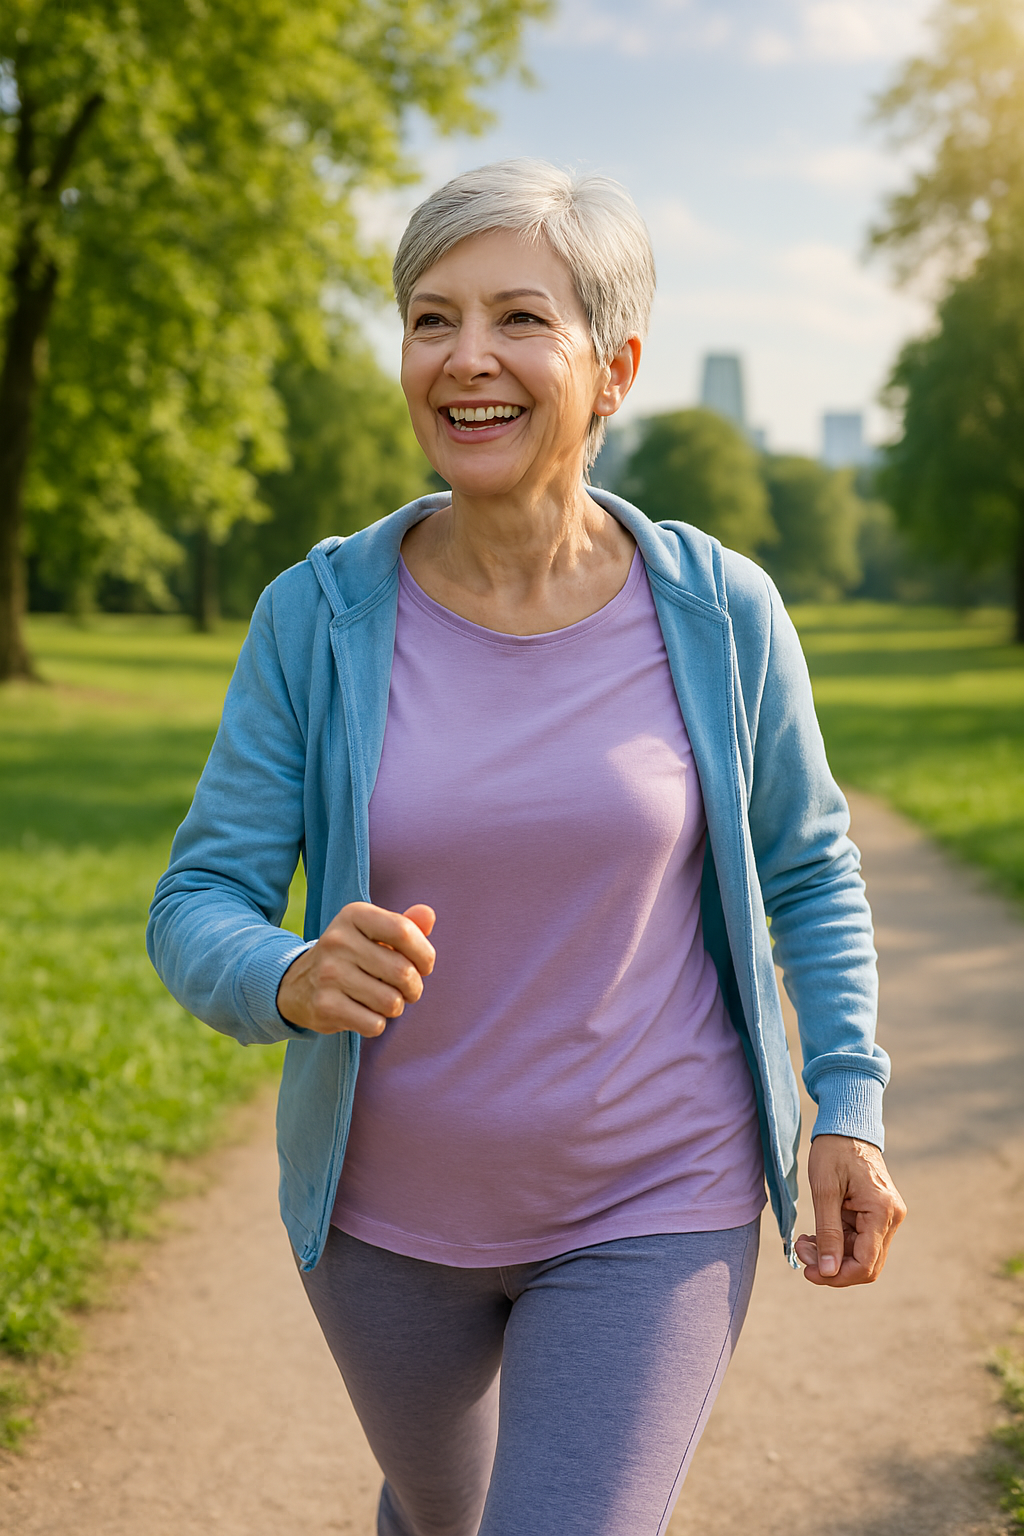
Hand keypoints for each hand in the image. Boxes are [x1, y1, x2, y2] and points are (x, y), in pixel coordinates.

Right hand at [277, 902, 435, 1037]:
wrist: (298, 985)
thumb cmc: (353, 956)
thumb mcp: (374, 934)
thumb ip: (406, 925)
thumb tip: (428, 915)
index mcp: (354, 915)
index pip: (404, 932)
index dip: (424, 955)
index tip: (423, 966)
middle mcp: (338, 940)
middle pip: (403, 971)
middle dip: (414, 988)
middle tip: (406, 990)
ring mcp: (328, 973)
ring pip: (391, 1002)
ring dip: (396, 1007)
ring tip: (384, 1000)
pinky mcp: (324, 1005)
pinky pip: (374, 1024)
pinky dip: (377, 1024)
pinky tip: (364, 1014)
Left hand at [794, 1134, 905, 1287]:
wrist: (847, 1125)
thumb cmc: (833, 1150)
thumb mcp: (824, 1191)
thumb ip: (828, 1233)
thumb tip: (828, 1271)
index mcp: (881, 1211)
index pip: (866, 1264)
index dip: (838, 1276)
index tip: (808, 1272)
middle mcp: (891, 1217)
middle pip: (866, 1264)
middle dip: (832, 1267)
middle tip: (801, 1252)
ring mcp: (886, 1216)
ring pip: (861, 1255)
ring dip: (831, 1255)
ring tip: (803, 1242)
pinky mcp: (877, 1214)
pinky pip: (859, 1241)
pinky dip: (836, 1244)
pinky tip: (814, 1236)